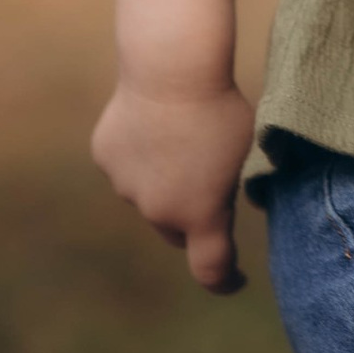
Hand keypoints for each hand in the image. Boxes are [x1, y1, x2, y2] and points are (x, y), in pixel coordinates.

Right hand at [92, 77, 256, 291]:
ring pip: (148, 196)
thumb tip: (236, 203)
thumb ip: (238, 188)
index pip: (211, 270)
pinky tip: (153, 124)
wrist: (171, 71)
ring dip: (163, 182)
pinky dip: (140, 157)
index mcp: (200, 215)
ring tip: (180, 139)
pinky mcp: (105, 158)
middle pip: (176, 229)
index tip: (236, 280)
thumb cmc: (221, 108)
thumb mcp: (247, 152)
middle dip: (192, 218)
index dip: (225, 281)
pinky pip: (127, 167)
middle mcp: (158, 211)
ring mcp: (126, 186)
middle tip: (208, 184)